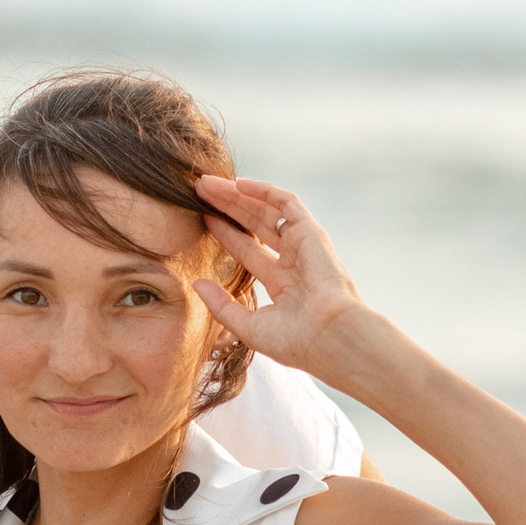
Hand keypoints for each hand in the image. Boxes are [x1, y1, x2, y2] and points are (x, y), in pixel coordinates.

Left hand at [191, 173, 377, 385]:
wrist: (329, 338)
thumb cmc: (295, 341)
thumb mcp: (248, 327)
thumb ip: (221, 305)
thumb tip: (195, 283)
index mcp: (283, 285)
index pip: (249, 251)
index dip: (226, 234)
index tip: (202, 220)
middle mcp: (294, 262)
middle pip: (254, 226)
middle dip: (228, 208)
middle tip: (198, 192)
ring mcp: (303, 246)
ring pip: (266, 211)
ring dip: (237, 196)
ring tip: (207, 184)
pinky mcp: (311, 232)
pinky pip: (286, 203)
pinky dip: (263, 191)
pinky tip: (237, 183)